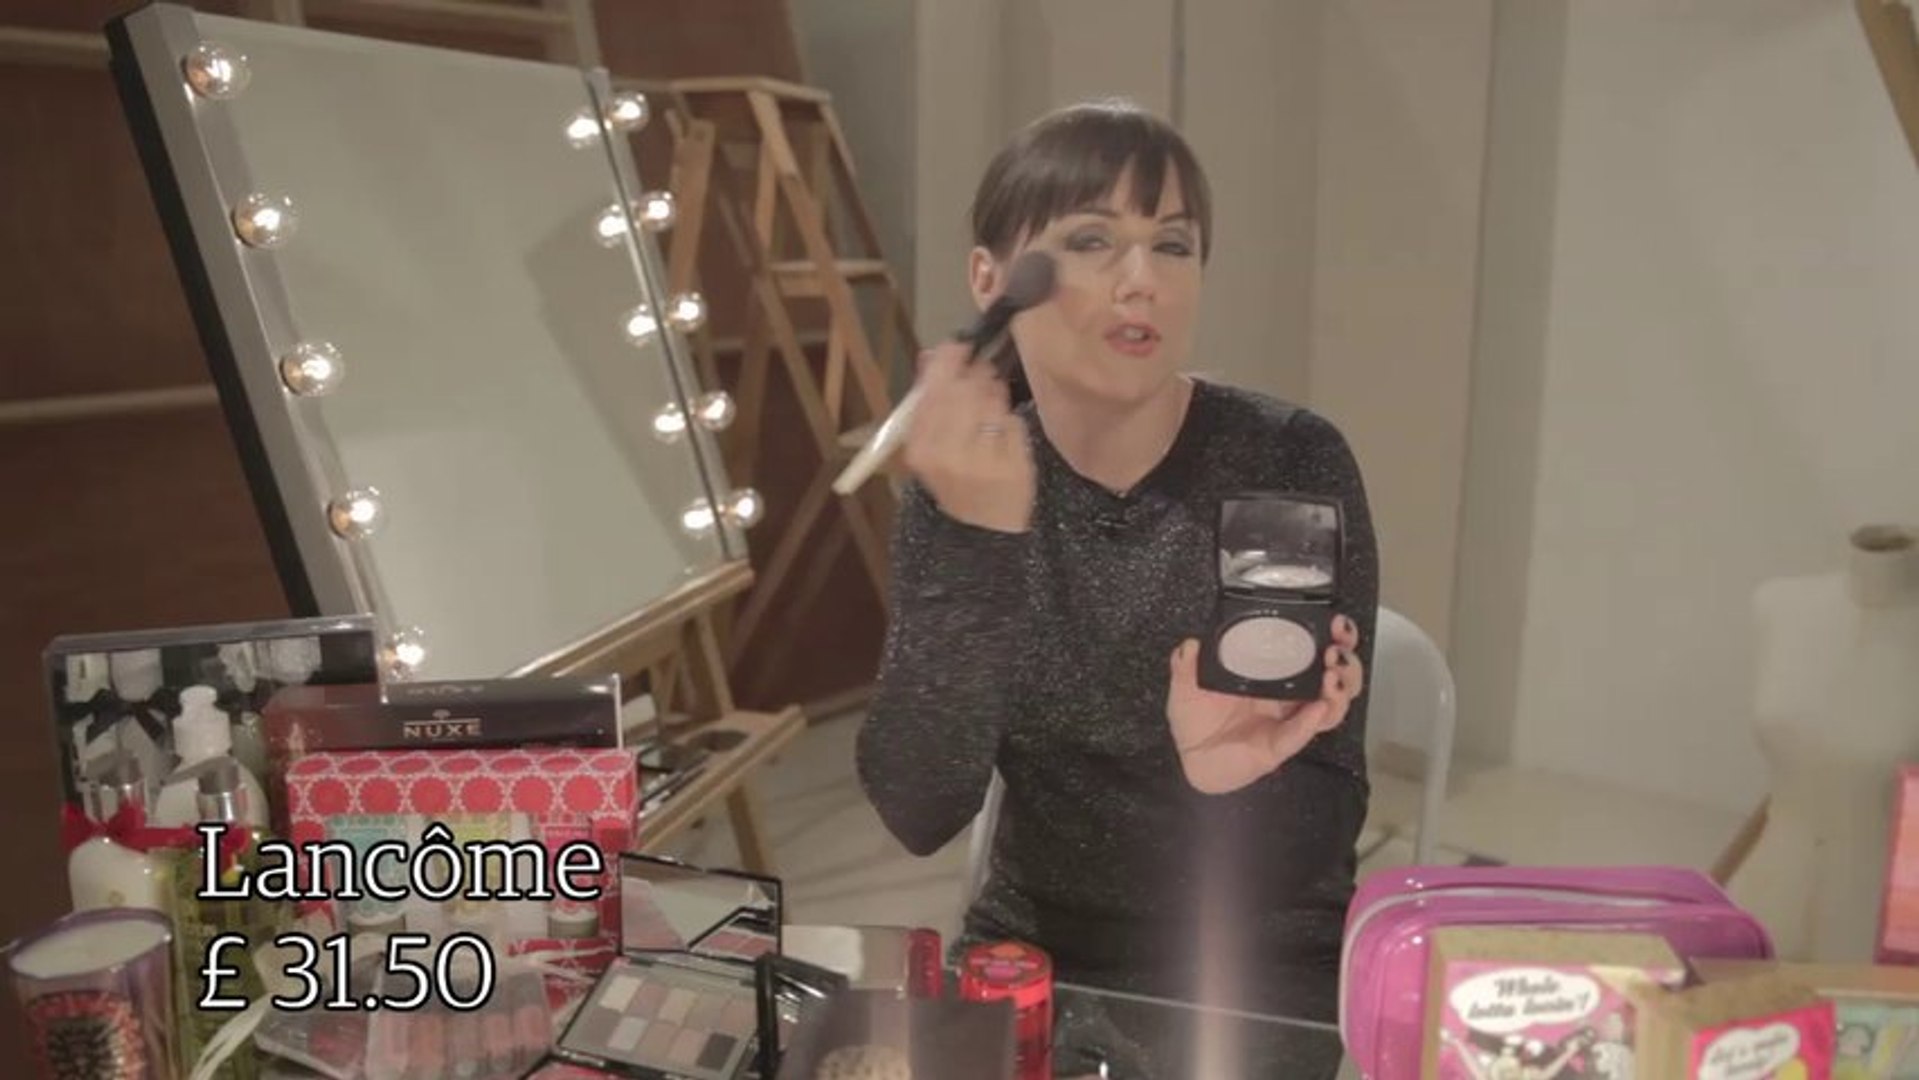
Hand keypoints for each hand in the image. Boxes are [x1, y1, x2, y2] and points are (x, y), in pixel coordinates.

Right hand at [900, 342, 1035, 533]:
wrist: (981, 530)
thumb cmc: (954, 480)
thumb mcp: (931, 445)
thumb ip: (930, 400)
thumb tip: (933, 353)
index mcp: (921, 448)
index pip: (934, 389)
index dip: (950, 361)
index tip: (961, 346)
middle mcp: (948, 455)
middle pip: (965, 390)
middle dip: (977, 376)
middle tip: (983, 375)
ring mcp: (983, 462)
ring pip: (992, 402)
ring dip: (995, 396)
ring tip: (992, 408)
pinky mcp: (1013, 467)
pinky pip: (1013, 422)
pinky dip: (1010, 422)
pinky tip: (1004, 434)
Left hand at [1166, 615, 1364, 793]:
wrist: (1192, 757)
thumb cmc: (1198, 718)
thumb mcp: (1187, 684)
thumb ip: (1186, 663)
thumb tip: (1190, 645)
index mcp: (1274, 674)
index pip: (1314, 652)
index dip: (1333, 637)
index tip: (1335, 624)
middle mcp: (1289, 697)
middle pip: (1338, 679)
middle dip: (1348, 664)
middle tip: (1336, 651)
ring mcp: (1287, 722)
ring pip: (1331, 707)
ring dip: (1339, 692)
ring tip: (1331, 678)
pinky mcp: (1278, 746)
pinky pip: (1299, 735)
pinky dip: (1309, 722)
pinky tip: (1315, 709)